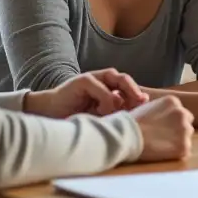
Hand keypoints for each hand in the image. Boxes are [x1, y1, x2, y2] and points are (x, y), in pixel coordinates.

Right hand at [25, 69, 148, 118]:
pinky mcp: (82, 80)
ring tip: (127, 107)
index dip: (138, 96)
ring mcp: (92, 78)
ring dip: (124, 92)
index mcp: (109, 88)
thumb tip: (137, 115)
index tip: (147, 108)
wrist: (50, 115)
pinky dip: (106, 98)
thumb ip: (116, 113)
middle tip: (142, 104)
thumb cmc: (76, 118)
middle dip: (135, 91)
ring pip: (116, 78)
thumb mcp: (101, 117)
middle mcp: (102, 81)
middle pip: (125, 80)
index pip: (129, 87)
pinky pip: (100, 86)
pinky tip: (105, 110)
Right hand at [129, 96, 193, 161]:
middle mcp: (182, 113)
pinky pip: (184, 151)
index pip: (180, 111)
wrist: (126, 136)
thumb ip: (159, 110)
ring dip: (178, 141)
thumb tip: (161, 116)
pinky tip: (162, 153)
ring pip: (187, 137)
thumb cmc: (130, 122)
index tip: (162, 127)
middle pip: (187, 122)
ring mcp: (185, 130)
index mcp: (173, 101)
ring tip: (161, 145)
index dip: (171, 121)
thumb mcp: (146, 107)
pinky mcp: (184, 147)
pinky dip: (175, 153)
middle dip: (178, 129)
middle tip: (164, 137)